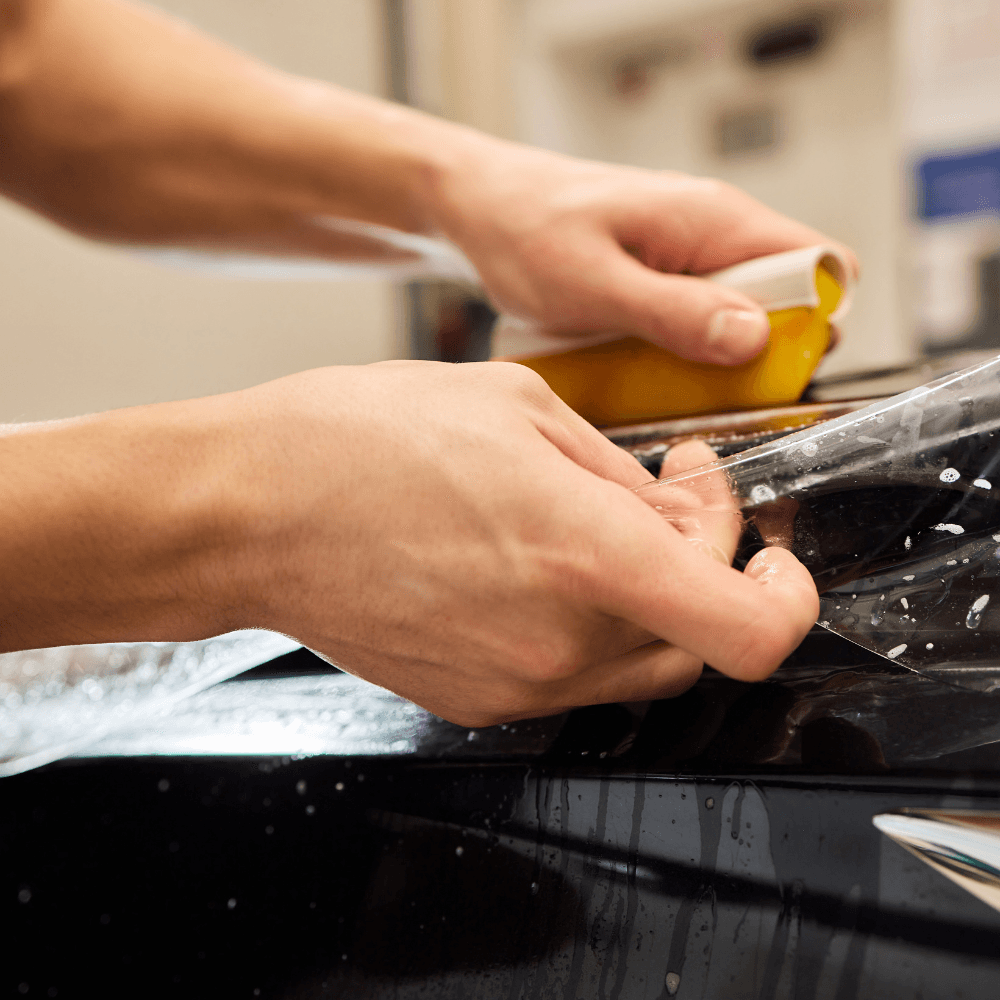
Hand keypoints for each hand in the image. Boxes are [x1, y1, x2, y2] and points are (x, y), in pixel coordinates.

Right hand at [231, 361, 818, 724]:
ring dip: (644, 595)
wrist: (252, 509)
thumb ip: (623, 473)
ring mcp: (516, 681)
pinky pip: (570, 670)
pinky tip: (534, 560)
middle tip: (664, 494)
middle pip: (695, 633)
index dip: (788, 597)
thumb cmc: (360, 441)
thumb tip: (673, 509)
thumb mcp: (520, 405)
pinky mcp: (476, 697)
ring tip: (589, 520)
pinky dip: (583, 621)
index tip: (772, 556)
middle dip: (701, 562)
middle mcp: (558, 639)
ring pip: (638, 659)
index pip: (750, 629)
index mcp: (584, 554)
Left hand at [429, 142, 858, 365]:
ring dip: (717, 357)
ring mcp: (691, 252)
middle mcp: (715, 231)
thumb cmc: (524, 229)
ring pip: (742, 314)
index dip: (816, 324)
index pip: (821, 265)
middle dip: (763, 353)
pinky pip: (700, 316)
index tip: (773, 372)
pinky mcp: (665, 272)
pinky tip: (643, 365)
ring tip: (665, 379)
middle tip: (708, 387)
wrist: (479, 206)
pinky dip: (683, 348)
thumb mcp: (595, 283)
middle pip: (788, 300)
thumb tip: (754, 337)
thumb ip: (674, 312)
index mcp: (716, 220)